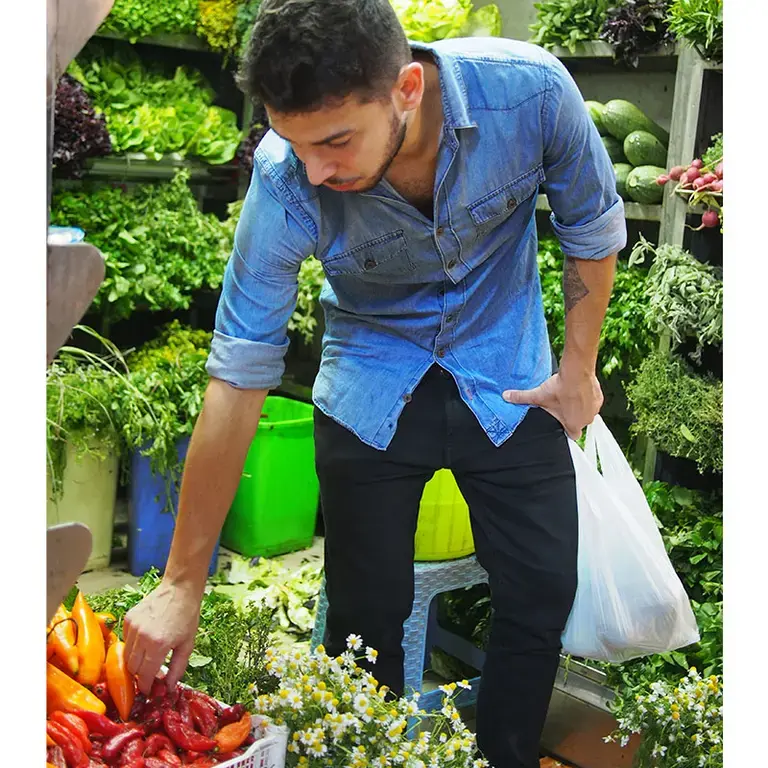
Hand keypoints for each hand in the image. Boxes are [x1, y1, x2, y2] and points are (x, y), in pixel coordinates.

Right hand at [123, 580, 201, 694]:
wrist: (180, 589)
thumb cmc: (187, 616)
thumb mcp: (187, 645)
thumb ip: (177, 669)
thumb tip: (168, 688)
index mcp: (158, 645)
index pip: (145, 675)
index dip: (146, 687)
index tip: (148, 691)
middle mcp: (142, 637)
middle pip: (132, 668)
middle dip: (140, 675)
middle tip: (149, 676)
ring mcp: (133, 626)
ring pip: (126, 655)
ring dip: (136, 661)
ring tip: (148, 657)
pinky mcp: (128, 618)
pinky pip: (125, 640)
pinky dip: (133, 645)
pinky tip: (145, 640)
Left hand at [502, 370, 602, 439]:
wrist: (577, 372)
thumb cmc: (559, 388)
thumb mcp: (538, 395)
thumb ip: (521, 398)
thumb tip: (505, 396)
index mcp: (574, 425)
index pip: (572, 436)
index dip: (566, 429)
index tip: (560, 421)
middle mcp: (587, 420)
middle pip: (578, 422)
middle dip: (571, 416)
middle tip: (561, 405)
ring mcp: (595, 409)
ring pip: (586, 412)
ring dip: (579, 406)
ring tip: (568, 395)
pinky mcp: (599, 397)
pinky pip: (592, 401)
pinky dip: (586, 396)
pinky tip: (577, 388)